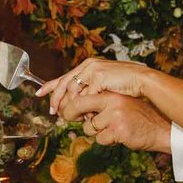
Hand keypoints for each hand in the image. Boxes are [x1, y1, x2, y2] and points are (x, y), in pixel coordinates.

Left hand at [36, 58, 152, 116]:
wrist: (144, 82)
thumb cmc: (126, 87)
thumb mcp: (105, 88)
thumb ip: (91, 92)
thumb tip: (77, 105)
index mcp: (89, 66)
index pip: (64, 76)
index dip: (50, 85)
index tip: (39, 93)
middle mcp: (89, 66)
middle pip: (64, 83)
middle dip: (57, 99)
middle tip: (53, 112)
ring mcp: (94, 71)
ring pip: (73, 91)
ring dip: (71, 105)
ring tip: (69, 117)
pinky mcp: (100, 77)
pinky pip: (87, 96)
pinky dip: (86, 107)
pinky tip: (87, 115)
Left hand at [56, 92, 170, 151]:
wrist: (159, 127)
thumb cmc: (136, 116)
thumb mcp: (119, 103)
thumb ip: (100, 102)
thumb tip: (71, 108)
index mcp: (110, 92)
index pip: (81, 95)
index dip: (68, 104)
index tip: (62, 110)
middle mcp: (111, 100)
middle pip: (78, 106)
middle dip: (69, 114)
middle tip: (66, 118)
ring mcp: (114, 115)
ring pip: (89, 127)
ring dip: (95, 131)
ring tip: (111, 128)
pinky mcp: (117, 130)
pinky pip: (99, 139)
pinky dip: (105, 140)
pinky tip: (118, 136)